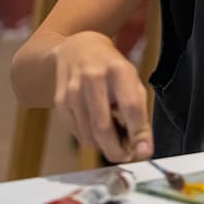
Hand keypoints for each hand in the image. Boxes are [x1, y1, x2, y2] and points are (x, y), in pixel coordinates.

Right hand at [50, 31, 151, 162]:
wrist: (78, 48)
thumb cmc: (112, 69)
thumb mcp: (132, 81)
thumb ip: (139, 114)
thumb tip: (142, 150)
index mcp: (118, 70)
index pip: (131, 107)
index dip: (138, 134)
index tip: (143, 152)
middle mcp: (93, 78)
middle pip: (103, 127)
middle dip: (116, 150)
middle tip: (125, 155)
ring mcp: (73, 90)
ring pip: (88, 135)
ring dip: (103, 146)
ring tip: (112, 137)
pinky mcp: (60, 101)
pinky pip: (77, 133)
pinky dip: (89, 138)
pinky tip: (96, 128)